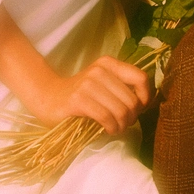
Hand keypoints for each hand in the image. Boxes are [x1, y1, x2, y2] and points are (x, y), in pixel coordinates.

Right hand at [37, 56, 151, 134]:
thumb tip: (145, 103)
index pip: (140, 78)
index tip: (139, 109)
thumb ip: (122, 87)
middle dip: (131, 117)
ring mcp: (88, 84)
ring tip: (116, 128)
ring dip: (122, 125)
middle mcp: (100, 70)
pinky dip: (111, 127)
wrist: (48, 97)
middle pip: (131, 100)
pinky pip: (106, 117)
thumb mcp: (103, 84)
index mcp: (109, 64)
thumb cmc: (81, 94)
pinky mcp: (78, 99)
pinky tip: (108, 130)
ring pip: (120, 110)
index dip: (145, 97)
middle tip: (124, 123)